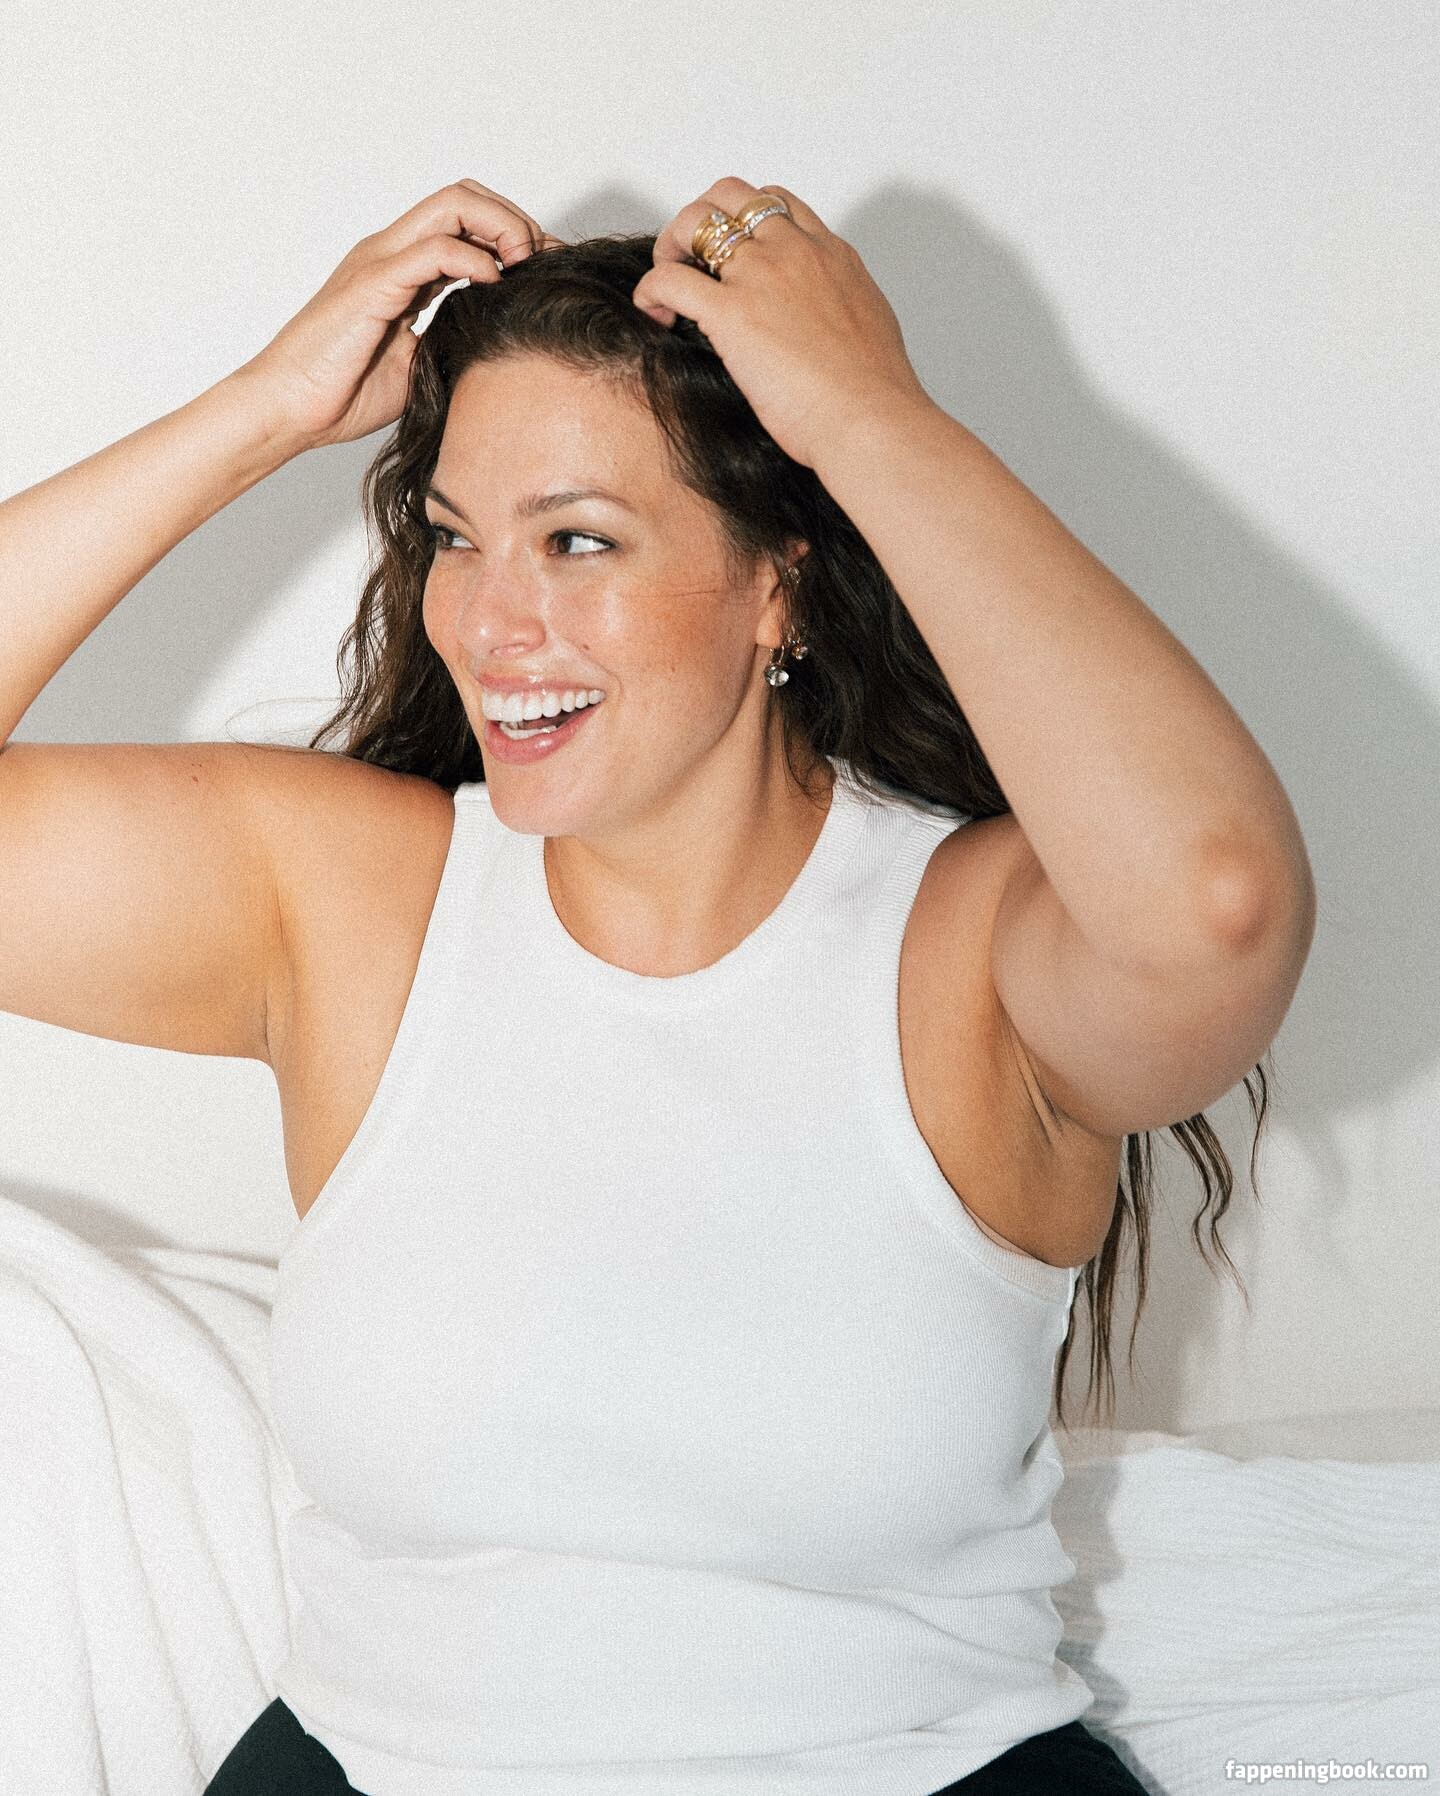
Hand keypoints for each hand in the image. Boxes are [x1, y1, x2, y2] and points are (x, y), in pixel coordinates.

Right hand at [233, 180, 564, 450]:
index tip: (545, 271)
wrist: (289, 409)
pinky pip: (433, 250)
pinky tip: (493, 286)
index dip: (513, 235)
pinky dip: (473, 259)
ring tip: (525, 267)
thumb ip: (450, 340)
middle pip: (465, 196)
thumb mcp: (417, 365)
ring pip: (453, 205)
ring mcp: (380, 261)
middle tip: (543, 263)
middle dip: (515, 220)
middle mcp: (391, 253)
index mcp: (400, 268)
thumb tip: (497, 345)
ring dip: (503, 227)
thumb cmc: (342, 393)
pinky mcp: (373, 284)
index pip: (465, 220)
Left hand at [632, 177, 931, 472]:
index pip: (778, 204)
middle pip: (730, 195)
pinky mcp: (731, 312)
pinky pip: (669, 279)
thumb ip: (838, 313)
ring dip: (670, 246)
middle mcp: (793, 251)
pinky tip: (655, 315)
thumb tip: (821, 326)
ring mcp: (761, 276)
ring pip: (694, 221)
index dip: (745, 221)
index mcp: (829, 254)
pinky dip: (651, 291)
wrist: (872, 417)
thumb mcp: (867, 328)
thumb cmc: (875, 394)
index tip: (734, 254)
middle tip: (691, 261)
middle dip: (702, 219)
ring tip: (667, 286)